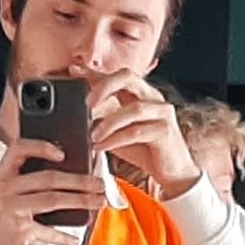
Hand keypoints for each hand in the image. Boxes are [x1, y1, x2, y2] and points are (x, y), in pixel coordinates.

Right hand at [0, 108, 105, 244]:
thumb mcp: (6, 201)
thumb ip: (27, 188)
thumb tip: (69, 181)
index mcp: (2, 177)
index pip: (19, 149)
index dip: (42, 146)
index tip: (63, 152)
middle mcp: (4, 189)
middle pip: (48, 177)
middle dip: (79, 180)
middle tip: (99, 183)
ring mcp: (10, 210)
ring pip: (53, 199)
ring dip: (80, 201)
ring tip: (98, 201)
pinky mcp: (17, 231)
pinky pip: (48, 231)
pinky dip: (63, 236)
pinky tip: (74, 239)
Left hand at [87, 75, 200, 197]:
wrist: (172, 173)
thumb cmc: (145, 150)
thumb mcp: (117, 131)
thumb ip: (101, 119)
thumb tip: (76, 114)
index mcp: (141, 93)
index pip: (115, 75)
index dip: (94, 72)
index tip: (73, 71)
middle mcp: (153, 97)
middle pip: (128, 77)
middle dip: (103, 86)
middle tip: (86, 102)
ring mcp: (162, 112)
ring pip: (133, 108)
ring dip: (108, 122)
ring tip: (91, 136)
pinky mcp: (165, 131)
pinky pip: (137, 131)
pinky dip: (115, 139)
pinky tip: (101, 147)